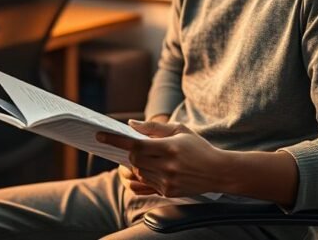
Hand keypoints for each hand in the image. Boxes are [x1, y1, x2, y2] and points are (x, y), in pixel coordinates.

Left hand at [97, 120, 226, 197]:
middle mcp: (167, 167)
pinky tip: (151, 170)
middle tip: (137, 147)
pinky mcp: (168, 192)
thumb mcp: (180, 130)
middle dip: (131, 153)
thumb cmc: (198, 147)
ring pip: (139, 173)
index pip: (135, 144)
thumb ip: (154, 128)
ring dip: (139, 165)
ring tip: (151, 158)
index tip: (100, 135)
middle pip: (134, 160)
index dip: (115, 140)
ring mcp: (167, 182)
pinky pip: (146, 184)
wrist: (218, 172)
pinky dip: (145, 176)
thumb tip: (131, 125)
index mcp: (169, 148)